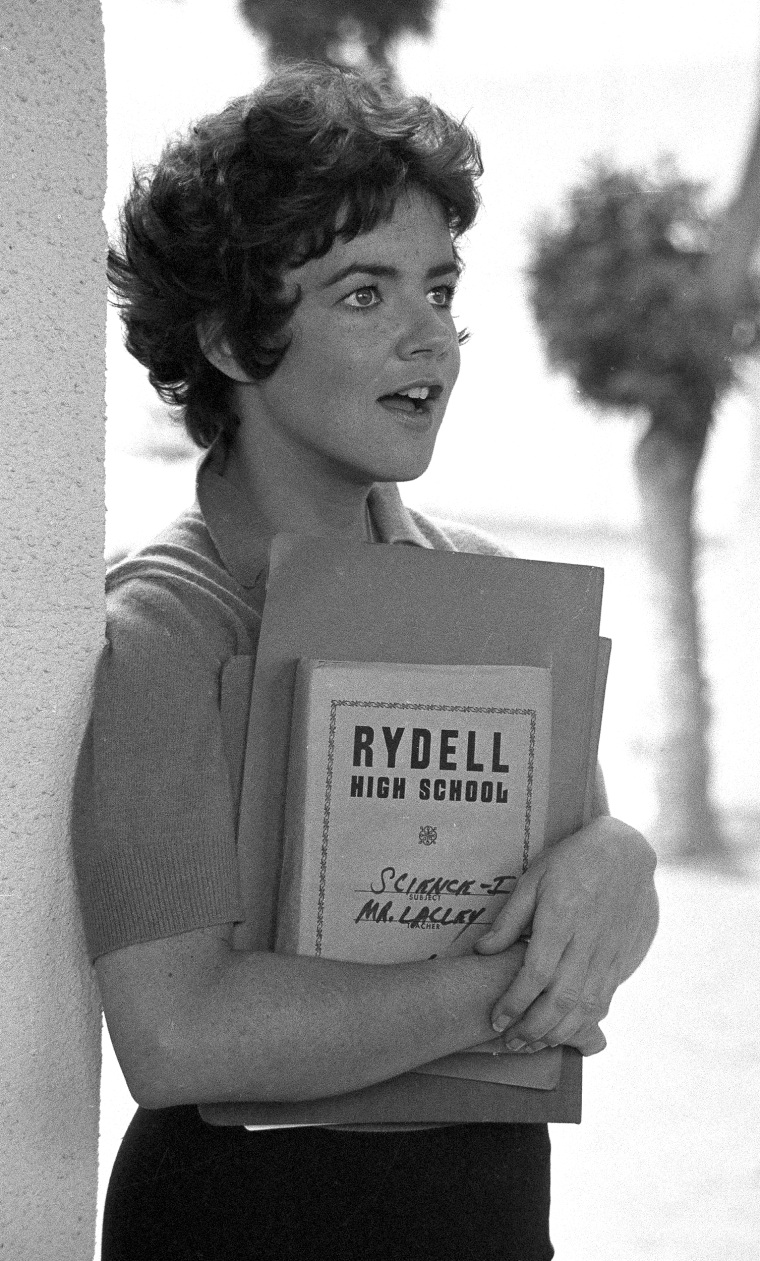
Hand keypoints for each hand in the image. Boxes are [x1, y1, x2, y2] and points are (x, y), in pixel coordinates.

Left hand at [474, 816, 657, 1054]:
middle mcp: (588, 942)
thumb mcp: (533, 879)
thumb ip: (510, 919)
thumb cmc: (572, 861)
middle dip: (533, 1029)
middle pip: (561, 1000)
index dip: (514, 1003)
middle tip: (510, 1043)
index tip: (496, 1020)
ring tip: (532, 1045)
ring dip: (558, 1033)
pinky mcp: (623, 960)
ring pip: (585, 1007)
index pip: (536, 974)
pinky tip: (565, 1031)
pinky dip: (583, 1022)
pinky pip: (604, 1000)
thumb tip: (483, 951)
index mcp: (562, 918)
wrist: (626, 854)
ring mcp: (609, 954)